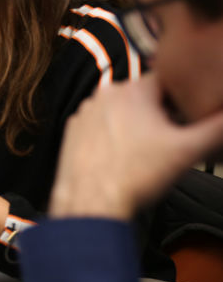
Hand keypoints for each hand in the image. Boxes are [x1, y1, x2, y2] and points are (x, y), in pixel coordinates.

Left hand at [51, 72, 222, 219]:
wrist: (91, 201)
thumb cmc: (135, 176)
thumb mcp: (187, 151)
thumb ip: (216, 129)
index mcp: (133, 90)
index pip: (167, 80)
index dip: (182, 98)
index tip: (186, 117)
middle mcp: (105, 95)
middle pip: (143, 96)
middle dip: (159, 113)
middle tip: (167, 139)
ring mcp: (86, 111)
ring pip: (121, 110)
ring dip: (134, 123)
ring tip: (143, 150)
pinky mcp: (73, 129)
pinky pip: (100, 124)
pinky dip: (112, 134)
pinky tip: (121, 154)